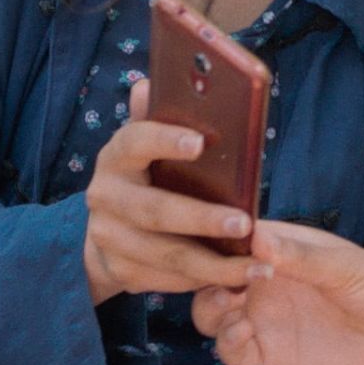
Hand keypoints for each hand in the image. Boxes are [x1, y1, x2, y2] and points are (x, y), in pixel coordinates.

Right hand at [81, 78, 256, 304]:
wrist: (106, 233)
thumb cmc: (145, 177)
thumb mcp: (148, 147)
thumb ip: (156, 118)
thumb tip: (149, 82)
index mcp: (116, 157)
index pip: (135, 142)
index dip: (164, 140)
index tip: (200, 142)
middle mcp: (105, 198)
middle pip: (156, 211)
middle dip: (202, 219)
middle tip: (245, 222)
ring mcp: (109, 239)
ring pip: (168, 255)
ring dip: (216, 265)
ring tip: (258, 265)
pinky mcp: (122, 272)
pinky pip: (170, 281)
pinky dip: (207, 282)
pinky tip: (241, 280)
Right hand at [194, 222, 363, 364]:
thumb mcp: (350, 265)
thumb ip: (303, 257)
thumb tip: (257, 238)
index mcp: (284, 246)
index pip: (233, 233)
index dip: (217, 234)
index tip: (219, 237)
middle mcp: (268, 279)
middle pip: (211, 272)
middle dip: (205, 270)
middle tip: (228, 275)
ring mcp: (266, 317)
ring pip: (210, 310)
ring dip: (209, 304)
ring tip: (233, 301)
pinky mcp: (269, 355)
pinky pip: (228, 348)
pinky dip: (224, 340)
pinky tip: (244, 329)